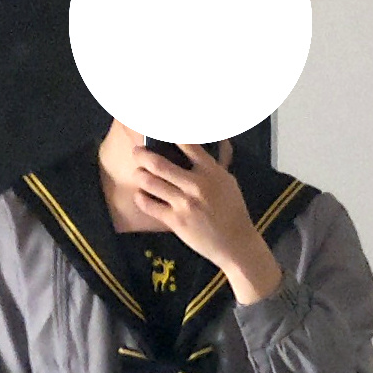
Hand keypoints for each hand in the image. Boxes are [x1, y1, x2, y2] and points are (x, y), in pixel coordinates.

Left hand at [131, 143, 259, 270]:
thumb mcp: (228, 182)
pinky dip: (141, 198)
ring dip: (140, 176)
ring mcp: (184, 203)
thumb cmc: (232, 212)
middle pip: (160, 163)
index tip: (159, 128)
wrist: (235, 243)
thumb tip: (203, 147)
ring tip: (138, 173)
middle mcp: (196, 184)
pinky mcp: (176, 221)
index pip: (187, 144)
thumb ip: (213, 165)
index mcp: (211, 171)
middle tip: (136, 153)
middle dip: (143, 155)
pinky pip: (150, 205)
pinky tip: (139, 195)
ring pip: (151, 183)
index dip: (169, 134)